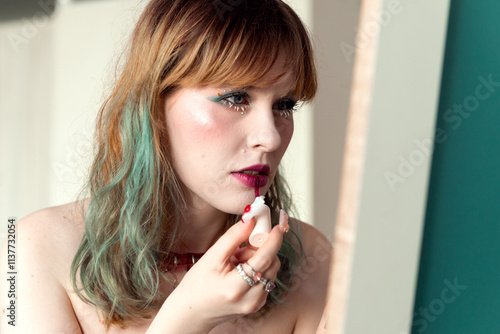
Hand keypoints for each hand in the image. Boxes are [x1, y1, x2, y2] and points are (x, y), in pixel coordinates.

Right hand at [163, 218, 283, 331]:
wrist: (193, 312)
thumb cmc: (197, 284)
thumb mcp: (211, 257)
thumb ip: (233, 237)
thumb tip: (251, 220)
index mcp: (235, 288)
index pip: (264, 260)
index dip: (273, 241)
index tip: (277, 227)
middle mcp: (250, 299)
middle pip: (271, 264)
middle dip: (261, 249)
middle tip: (240, 248)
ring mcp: (256, 304)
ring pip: (271, 271)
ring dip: (259, 260)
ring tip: (236, 261)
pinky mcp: (258, 305)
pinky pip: (267, 279)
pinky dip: (259, 269)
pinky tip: (241, 271)